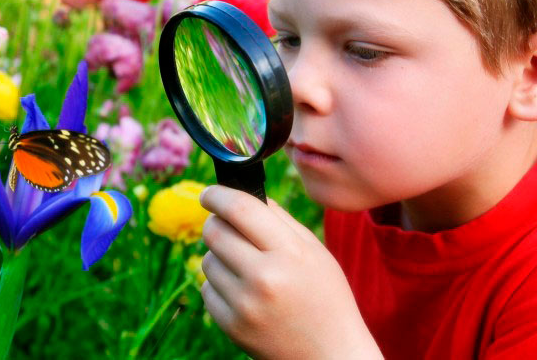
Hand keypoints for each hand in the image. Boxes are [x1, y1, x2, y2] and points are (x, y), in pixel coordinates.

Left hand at [199, 185, 381, 359]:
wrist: (330, 355)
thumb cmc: (325, 296)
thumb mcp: (314, 251)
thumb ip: (279, 219)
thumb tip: (241, 193)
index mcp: (289, 253)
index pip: (240, 209)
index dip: (217, 194)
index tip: (209, 193)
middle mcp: (264, 278)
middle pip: (215, 231)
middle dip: (216, 223)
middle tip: (226, 227)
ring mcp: (245, 305)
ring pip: (207, 260)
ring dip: (220, 257)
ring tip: (246, 268)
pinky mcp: (232, 326)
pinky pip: (206, 289)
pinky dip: (218, 285)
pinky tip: (243, 292)